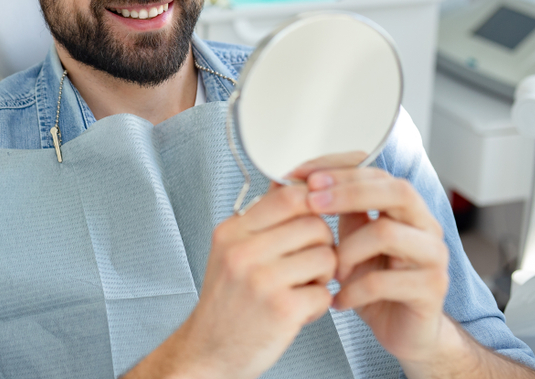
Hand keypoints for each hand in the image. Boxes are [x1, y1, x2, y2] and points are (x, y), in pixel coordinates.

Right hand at [127, 183, 336, 378]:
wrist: (209, 350)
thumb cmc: (227, 303)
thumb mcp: (230, 251)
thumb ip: (261, 221)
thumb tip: (293, 184)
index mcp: (232, 232)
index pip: (287, 195)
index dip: (314, 202)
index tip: (318, 213)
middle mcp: (243, 251)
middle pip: (314, 225)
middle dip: (323, 244)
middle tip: (309, 262)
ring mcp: (262, 280)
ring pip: (326, 258)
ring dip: (323, 276)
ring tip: (302, 287)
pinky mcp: (282, 309)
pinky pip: (324, 293)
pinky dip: (318, 305)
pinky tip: (299, 309)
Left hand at [304, 166, 449, 367]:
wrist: (402, 330)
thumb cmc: (370, 279)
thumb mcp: (344, 237)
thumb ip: (328, 209)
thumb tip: (285, 181)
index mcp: (402, 206)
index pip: (376, 170)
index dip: (339, 168)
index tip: (303, 175)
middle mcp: (424, 224)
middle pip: (396, 190)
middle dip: (348, 193)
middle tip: (311, 204)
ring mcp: (433, 255)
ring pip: (388, 234)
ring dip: (347, 251)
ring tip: (329, 270)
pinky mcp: (432, 289)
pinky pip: (385, 281)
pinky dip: (353, 290)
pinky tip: (338, 300)